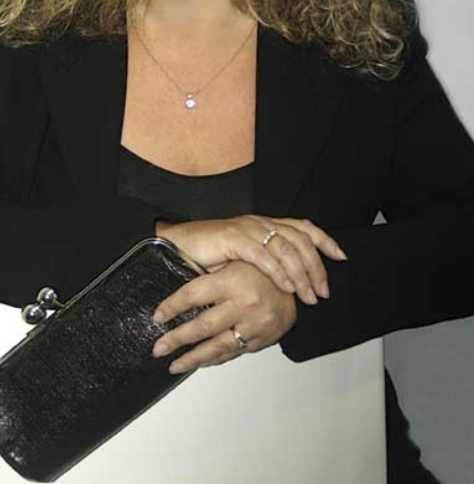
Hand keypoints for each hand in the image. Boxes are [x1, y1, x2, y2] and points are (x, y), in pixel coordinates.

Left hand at [151, 260, 296, 373]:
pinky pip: (233, 352)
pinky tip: (201, 362)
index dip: (172, 307)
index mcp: (233, 280)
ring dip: (192, 358)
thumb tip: (176, 287)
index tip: (158, 316)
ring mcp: (253, 325)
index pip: (193, 295)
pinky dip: (215, 359)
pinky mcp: (261, 340)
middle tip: (158, 348)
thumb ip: (210, 275)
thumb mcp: (235, 262)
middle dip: (176, 339)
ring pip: (217, 347)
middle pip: (202, 326)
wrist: (300, 283)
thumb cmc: (263, 269)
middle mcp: (243, 304)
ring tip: (173, 364)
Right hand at [156, 215, 346, 305]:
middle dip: (316, 266)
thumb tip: (292, 285)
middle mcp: (260, 223)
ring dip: (301, 274)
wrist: (177, 245)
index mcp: (264, 224)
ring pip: (286, 247)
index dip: (325, 240)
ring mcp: (247, 229)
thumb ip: (266, 264)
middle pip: (300, 239)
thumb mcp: (244, 259)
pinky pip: (263, 255)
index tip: (341, 257)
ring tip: (309, 296)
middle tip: (323, 291)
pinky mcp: (234, 238)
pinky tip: (286, 287)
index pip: (303, 227)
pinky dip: (278, 271)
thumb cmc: (208, 255)